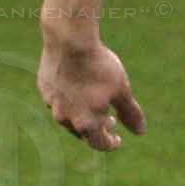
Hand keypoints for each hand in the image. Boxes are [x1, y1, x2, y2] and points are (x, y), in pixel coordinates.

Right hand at [38, 37, 145, 151]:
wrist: (70, 42)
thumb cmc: (99, 68)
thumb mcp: (121, 91)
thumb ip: (130, 113)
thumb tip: (140, 132)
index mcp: (85, 123)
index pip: (99, 144)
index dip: (110, 144)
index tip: (118, 139)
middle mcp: (65, 118)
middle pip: (83, 132)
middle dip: (99, 129)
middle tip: (111, 120)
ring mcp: (51, 103)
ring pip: (68, 118)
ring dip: (83, 116)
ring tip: (95, 106)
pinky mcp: (44, 88)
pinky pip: (57, 101)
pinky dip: (70, 101)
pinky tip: (78, 90)